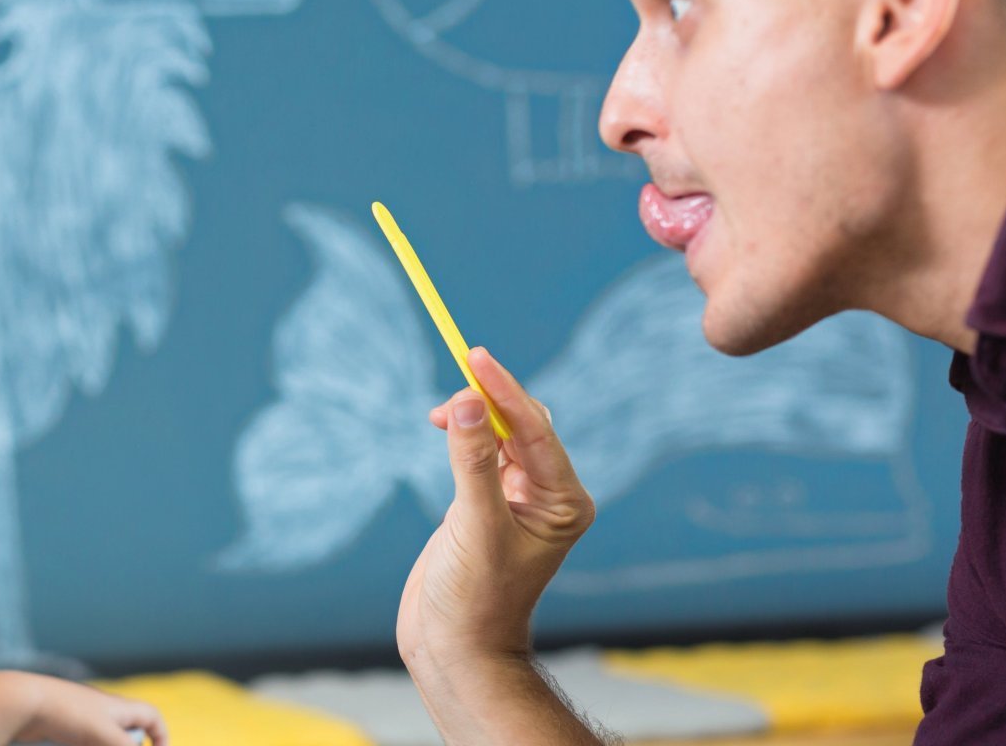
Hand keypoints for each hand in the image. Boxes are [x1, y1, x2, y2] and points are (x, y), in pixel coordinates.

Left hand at [15, 674, 166, 745]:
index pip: (152, 717)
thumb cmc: (67, 713)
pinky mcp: (65, 727)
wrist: (24, 703)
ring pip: (104, 740)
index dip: (161, 736)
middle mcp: (104, 710)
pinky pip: (85, 741)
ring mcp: (83, 718)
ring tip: (88, 745)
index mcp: (119, 707)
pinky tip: (75, 745)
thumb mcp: (104, 735)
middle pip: (128, 733)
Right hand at [400, 347, 594, 673]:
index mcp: (564, 502)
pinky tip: (441, 426)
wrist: (455, 648)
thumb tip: (464, 400)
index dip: (504, 390)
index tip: (475, 357)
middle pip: (523, 424)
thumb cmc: (474, 597)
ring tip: (440, 410)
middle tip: (457, 370)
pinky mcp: (485, 504)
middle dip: (490, 397)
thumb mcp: (474, 525)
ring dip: (473, 415)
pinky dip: (460, 434)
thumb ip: (471, 461)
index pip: (536, 429)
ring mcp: (517, 500)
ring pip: (500, 435)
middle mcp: (548, 497)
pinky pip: (479, 452)